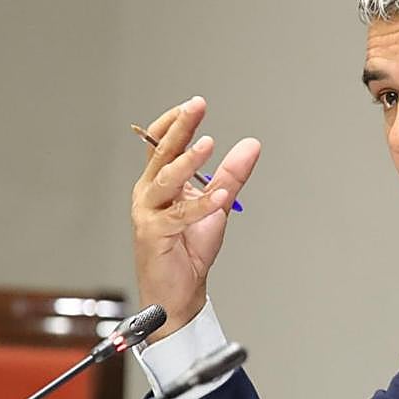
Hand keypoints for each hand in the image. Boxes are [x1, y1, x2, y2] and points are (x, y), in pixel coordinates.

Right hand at [131, 96, 259, 340]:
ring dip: (188, 161)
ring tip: (209, 144)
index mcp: (158, 184)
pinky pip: (180, 216)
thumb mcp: (217, 205)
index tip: (195, 105)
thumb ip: (231, 175)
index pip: (160, 145)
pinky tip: (220, 196)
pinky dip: (201, 205)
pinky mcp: (155, 235)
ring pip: (166, 180)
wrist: (179, 293)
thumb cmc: (189, 249)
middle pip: (161, 154)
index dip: (176, 124)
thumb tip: (250, 144)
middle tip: (197, 107)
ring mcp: (148, 214)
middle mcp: (148, 195)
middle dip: (180, 128)